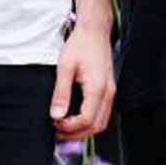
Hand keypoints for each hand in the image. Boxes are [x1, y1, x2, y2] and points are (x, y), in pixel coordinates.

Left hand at [50, 19, 114, 137]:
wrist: (94, 31)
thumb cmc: (80, 45)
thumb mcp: (65, 66)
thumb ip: (61, 93)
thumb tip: (56, 115)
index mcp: (97, 88)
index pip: (86, 120)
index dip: (70, 127)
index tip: (54, 123)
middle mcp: (108, 93)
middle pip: (96, 126)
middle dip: (76, 133)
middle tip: (56, 131)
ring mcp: (110, 92)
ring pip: (101, 123)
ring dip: (83, 130)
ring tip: (63, 127)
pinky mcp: (108, 90)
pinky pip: (102, 114)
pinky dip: (89, 121)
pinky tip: (74, 118)